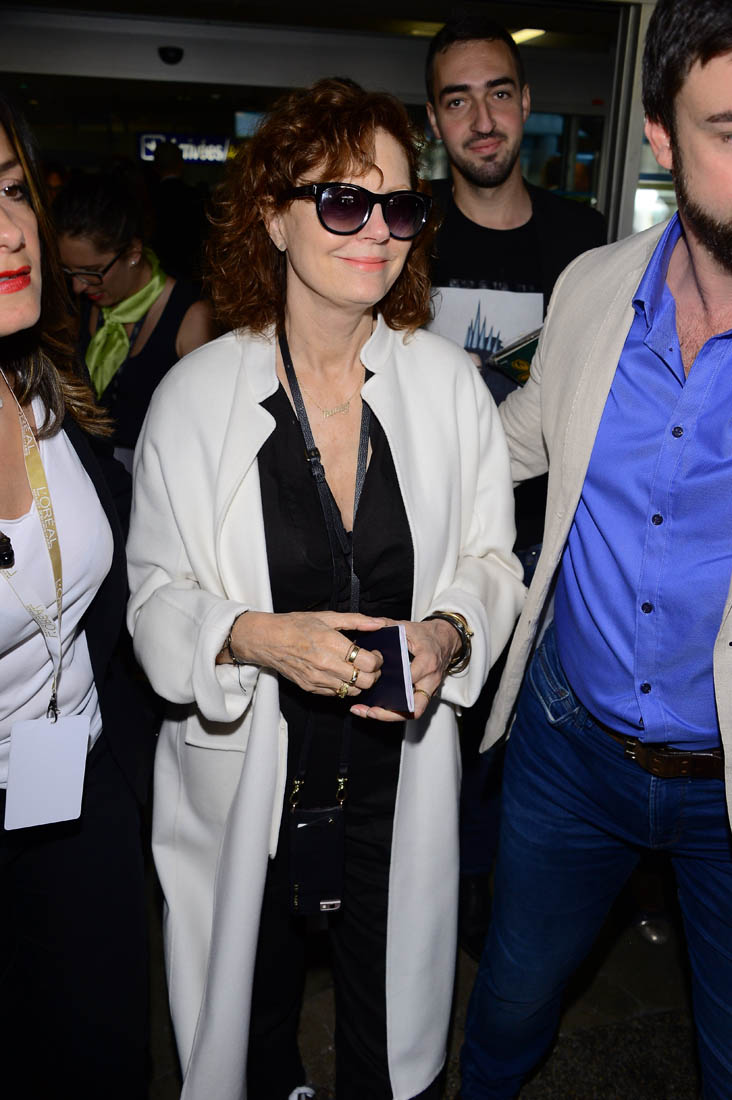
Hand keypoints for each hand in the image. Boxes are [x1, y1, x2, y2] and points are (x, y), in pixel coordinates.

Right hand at [222, 610, 384, 697]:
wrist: (267, 640)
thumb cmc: (296, 625)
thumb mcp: (327, 617)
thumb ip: (356, 620)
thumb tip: (379, 623)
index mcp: (332, 643)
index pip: (369, 662)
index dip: (378, 660)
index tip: (376, 654)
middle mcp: (326, 664)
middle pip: (365, 681)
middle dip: (374, 674)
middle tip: (371, 664)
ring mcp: (318, 679)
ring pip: (353, 691)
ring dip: (360, 682)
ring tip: (355, 669)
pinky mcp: (311, 688)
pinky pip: (336, 694)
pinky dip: (344, 687)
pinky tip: (340, 674)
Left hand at [350, 617, 460, 721]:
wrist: (446, 640)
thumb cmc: (426, 634)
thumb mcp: (408, 626)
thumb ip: (388, 625)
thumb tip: (368, 624)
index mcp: (427, 662)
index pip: (411, 677)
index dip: (394, 683)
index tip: (374, 682)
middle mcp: (430, 680)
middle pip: (414, 706)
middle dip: (390, 713)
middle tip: (369, 712)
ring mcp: (429, 690)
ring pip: (412, 712)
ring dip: (390, 716)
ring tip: (367, 713)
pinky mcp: (425, 694)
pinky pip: (411, 708)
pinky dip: (394, 711)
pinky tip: (374, 709)